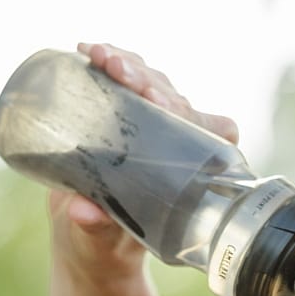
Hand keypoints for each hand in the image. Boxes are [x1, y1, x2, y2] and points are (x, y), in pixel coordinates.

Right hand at [49, 42, 240, 284]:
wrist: (88, 240)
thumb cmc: (108, 243)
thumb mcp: (102, 239)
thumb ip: (97, 227)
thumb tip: (83, 212)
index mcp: (189, 174)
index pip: (211, 135)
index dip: (195, 117)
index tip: (163, 106)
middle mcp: (176, 144)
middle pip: (176, 100)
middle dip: (149, 81)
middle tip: (122, 74)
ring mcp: (151, 125)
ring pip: (151, 81)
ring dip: (128, 63)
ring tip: (100, 56)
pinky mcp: (121, 114)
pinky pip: (123, 79)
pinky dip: (109, 61)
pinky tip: (87, 52)